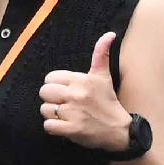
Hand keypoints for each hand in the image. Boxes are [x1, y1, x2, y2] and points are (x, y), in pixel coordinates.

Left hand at [36, 32, 132, 150]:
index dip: (55, 85)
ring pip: (45, 109)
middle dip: (51, 99)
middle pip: (44, 92)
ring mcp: (73, 113)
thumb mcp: (103, 76)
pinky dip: (53, 128)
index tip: (65, 91)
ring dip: (52, 114)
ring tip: (65, 115)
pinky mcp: (72, 129)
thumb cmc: (108, 102)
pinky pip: (48, 126)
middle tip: (64, 104)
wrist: (119, 130)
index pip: (50, 78)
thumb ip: (101, 54)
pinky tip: (64, 126)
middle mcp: (76, 94)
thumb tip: (110, 34)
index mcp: (82, 80)